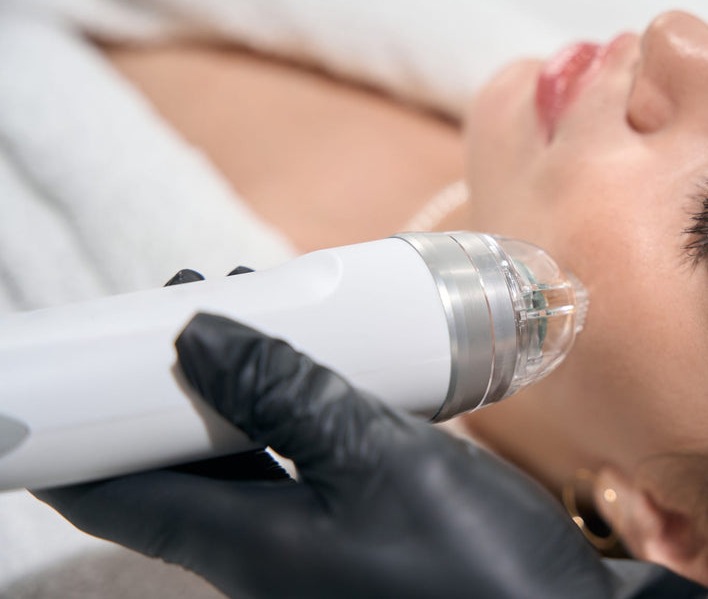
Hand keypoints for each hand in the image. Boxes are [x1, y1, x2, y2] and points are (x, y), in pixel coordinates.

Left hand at [33, 268, 707, 597]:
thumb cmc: (474, 563)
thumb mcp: (379, 463)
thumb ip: (287, 397)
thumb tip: (200, 339)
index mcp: (246, 544)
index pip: (120, 491)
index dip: (83, 431)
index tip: (77, 361)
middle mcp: (266, 548)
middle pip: (182, 461)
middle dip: (174, 379)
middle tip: (191, 299)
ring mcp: (316, 539)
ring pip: (247, 453)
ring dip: (242, 383)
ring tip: (261, 307)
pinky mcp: (362, 523)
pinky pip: (305, 456)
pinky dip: (301, 402)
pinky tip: (332, 360)